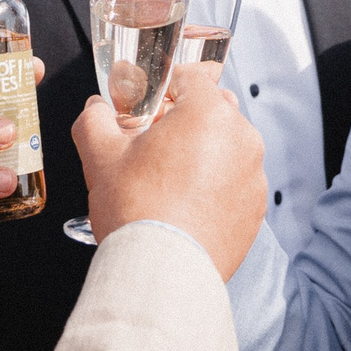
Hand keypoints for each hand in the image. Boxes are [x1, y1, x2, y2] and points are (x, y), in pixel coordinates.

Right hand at [71, 62, 265, 279]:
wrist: (161, 272)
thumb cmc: (135, 209)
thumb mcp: (100, 155)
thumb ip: (95, 118)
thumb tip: (96, 109)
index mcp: (209, 113)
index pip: (191, 78)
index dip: (163, 89)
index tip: (146, 107)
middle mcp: (242, 139)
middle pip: (212, 112)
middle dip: (184, 121)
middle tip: (152, 146)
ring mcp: (253, 176)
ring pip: (225, 148)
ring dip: (201, 154)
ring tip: (167, 181)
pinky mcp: (255, 209)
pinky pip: (234, 183)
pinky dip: (214, 187)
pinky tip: (185, 205)